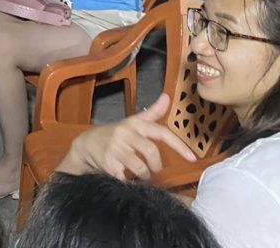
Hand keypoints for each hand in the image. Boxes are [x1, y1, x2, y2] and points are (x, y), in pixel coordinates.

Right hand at [56, 93, 195, 179]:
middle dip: (156, 165)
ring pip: (140, 167)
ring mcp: (115, 148)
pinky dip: (130, 182)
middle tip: (154, 170)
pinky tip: (127, 179)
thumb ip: (153, 112)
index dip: (179, 145)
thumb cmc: (116, 134)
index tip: (193, 157)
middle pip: (151, 152)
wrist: (86, 144)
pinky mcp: (107, 163)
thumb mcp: (133, 122)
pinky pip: (126, 177)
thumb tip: (168, 96)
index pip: (161, 132)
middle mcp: (125, 133)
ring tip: (141, 175)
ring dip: (144, 175)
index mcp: (135, 124)